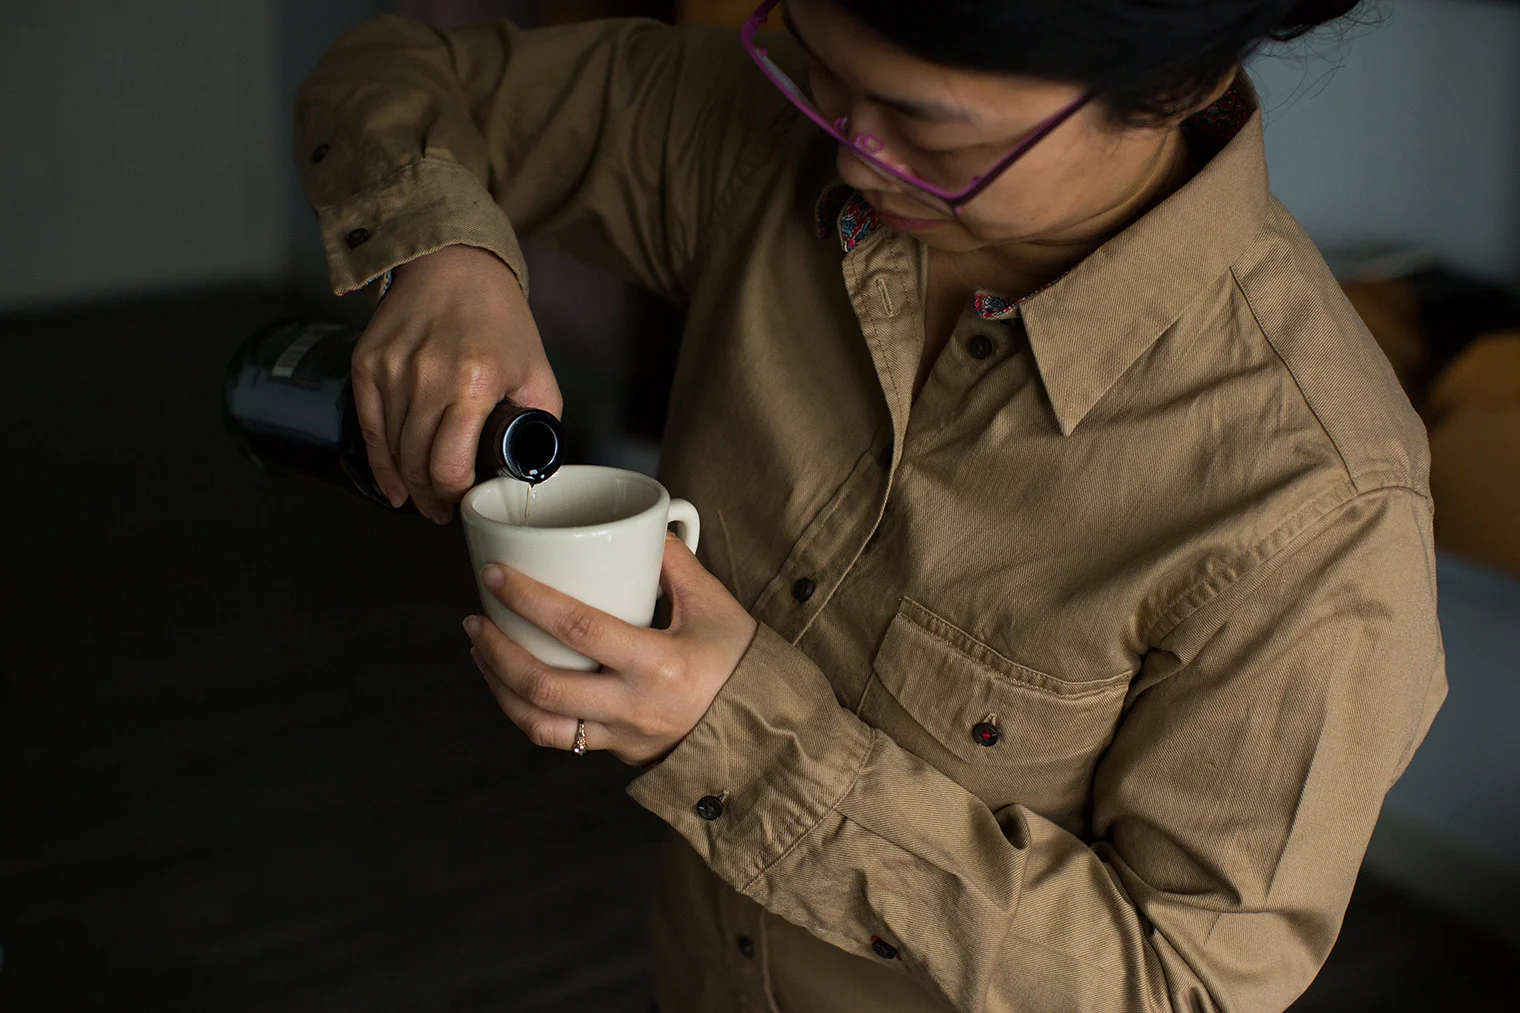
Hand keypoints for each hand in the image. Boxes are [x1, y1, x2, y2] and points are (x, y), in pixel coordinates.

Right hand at [351, 245, 561, 523]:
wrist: (454, 264)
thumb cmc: (498, 318)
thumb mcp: (537, 370)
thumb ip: (541, 420)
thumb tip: (534, 465)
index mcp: (475, 381)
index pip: (451, 465)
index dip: (456, 496)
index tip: (464, 504)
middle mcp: (427, 376)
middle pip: (417, 464)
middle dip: (430, 499)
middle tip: (442, 512)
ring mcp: (392, 369)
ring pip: (391, 450)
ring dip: (407, 484)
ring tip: (423, 499)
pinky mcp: (367, 363)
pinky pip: (369, 426)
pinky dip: (379, 462)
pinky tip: (393, 484)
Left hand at [463, 534, 758, 766]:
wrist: (764, 728)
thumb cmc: (741, 663)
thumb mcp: (715, 605)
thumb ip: (675, 563)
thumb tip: (643, 525)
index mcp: (659, 665)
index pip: (578, 628)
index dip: (528, 600)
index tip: (496, 576)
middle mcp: (635, 707)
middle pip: (543, 685)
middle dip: (496, 651)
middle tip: (475, 618)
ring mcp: (623, 737)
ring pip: (540, 724)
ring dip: (499, 688)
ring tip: (482, 653)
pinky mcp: (618, 752)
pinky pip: (560, 738)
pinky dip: (528, 712)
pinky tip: (514, 686)